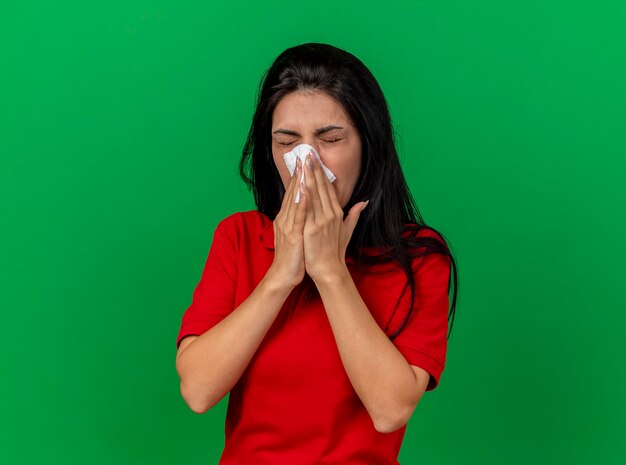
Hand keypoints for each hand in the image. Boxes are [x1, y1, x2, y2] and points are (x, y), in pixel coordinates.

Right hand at [267, 157, 308, 289]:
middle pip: (293, 191)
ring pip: (294, 200)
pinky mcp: (292, 235)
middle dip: (299, 172)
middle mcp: (285, 217)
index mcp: (287, 217)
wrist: (284, 275)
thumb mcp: (297, 232)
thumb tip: (307, 206)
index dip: (300, 175)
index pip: (294, 192)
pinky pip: (297, 217)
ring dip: (299, 182)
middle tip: (304, 153)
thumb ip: (302, 218)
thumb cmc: (294, 255)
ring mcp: (287, 225)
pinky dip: (300, 203)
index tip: (306, 159)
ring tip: (304, 165)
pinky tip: (304, 191)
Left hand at [301, 151, 368, 282]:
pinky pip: (307, 208)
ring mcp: (322, 221)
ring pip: (314, 194)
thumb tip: (365, 202)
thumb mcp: (347, 230)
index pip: (329, 188)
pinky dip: (304, 195)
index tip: (316, 158)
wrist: (329, 269)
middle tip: (307, 151)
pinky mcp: (313, 229)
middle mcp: (331, 214)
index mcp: (338, 212)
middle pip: (321, 186)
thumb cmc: (335, 251)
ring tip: (302, 161)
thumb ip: (355, 214)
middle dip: (314, 168)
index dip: (322, 172)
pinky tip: (299, 183)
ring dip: (308, 176)